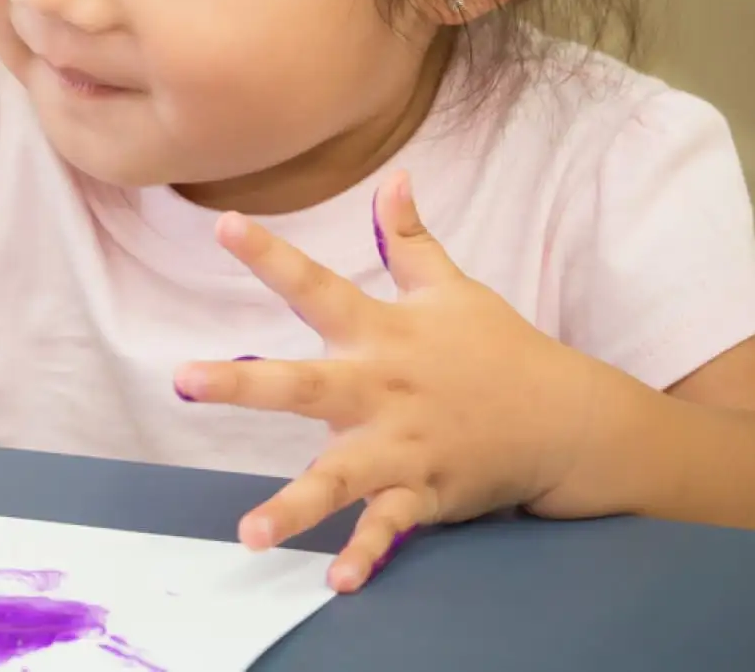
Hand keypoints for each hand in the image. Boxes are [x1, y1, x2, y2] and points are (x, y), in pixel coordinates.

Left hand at [173, 171, 652, 591]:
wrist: (569, 419)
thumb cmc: (500, 350)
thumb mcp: (453, 288)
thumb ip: (411, 238)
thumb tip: (395, 174)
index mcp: (381, 334)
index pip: (316, 286)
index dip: (270, 254)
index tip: (222, 225)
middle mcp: (383, 388)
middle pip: (305, 383)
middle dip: (244, 384)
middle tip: (185, 379)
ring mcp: (403, 444)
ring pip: (341, 475)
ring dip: (296, 504)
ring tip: (251, 532)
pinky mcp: (425, 490)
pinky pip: (390, 526)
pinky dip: (367, 555)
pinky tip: (339, 580)